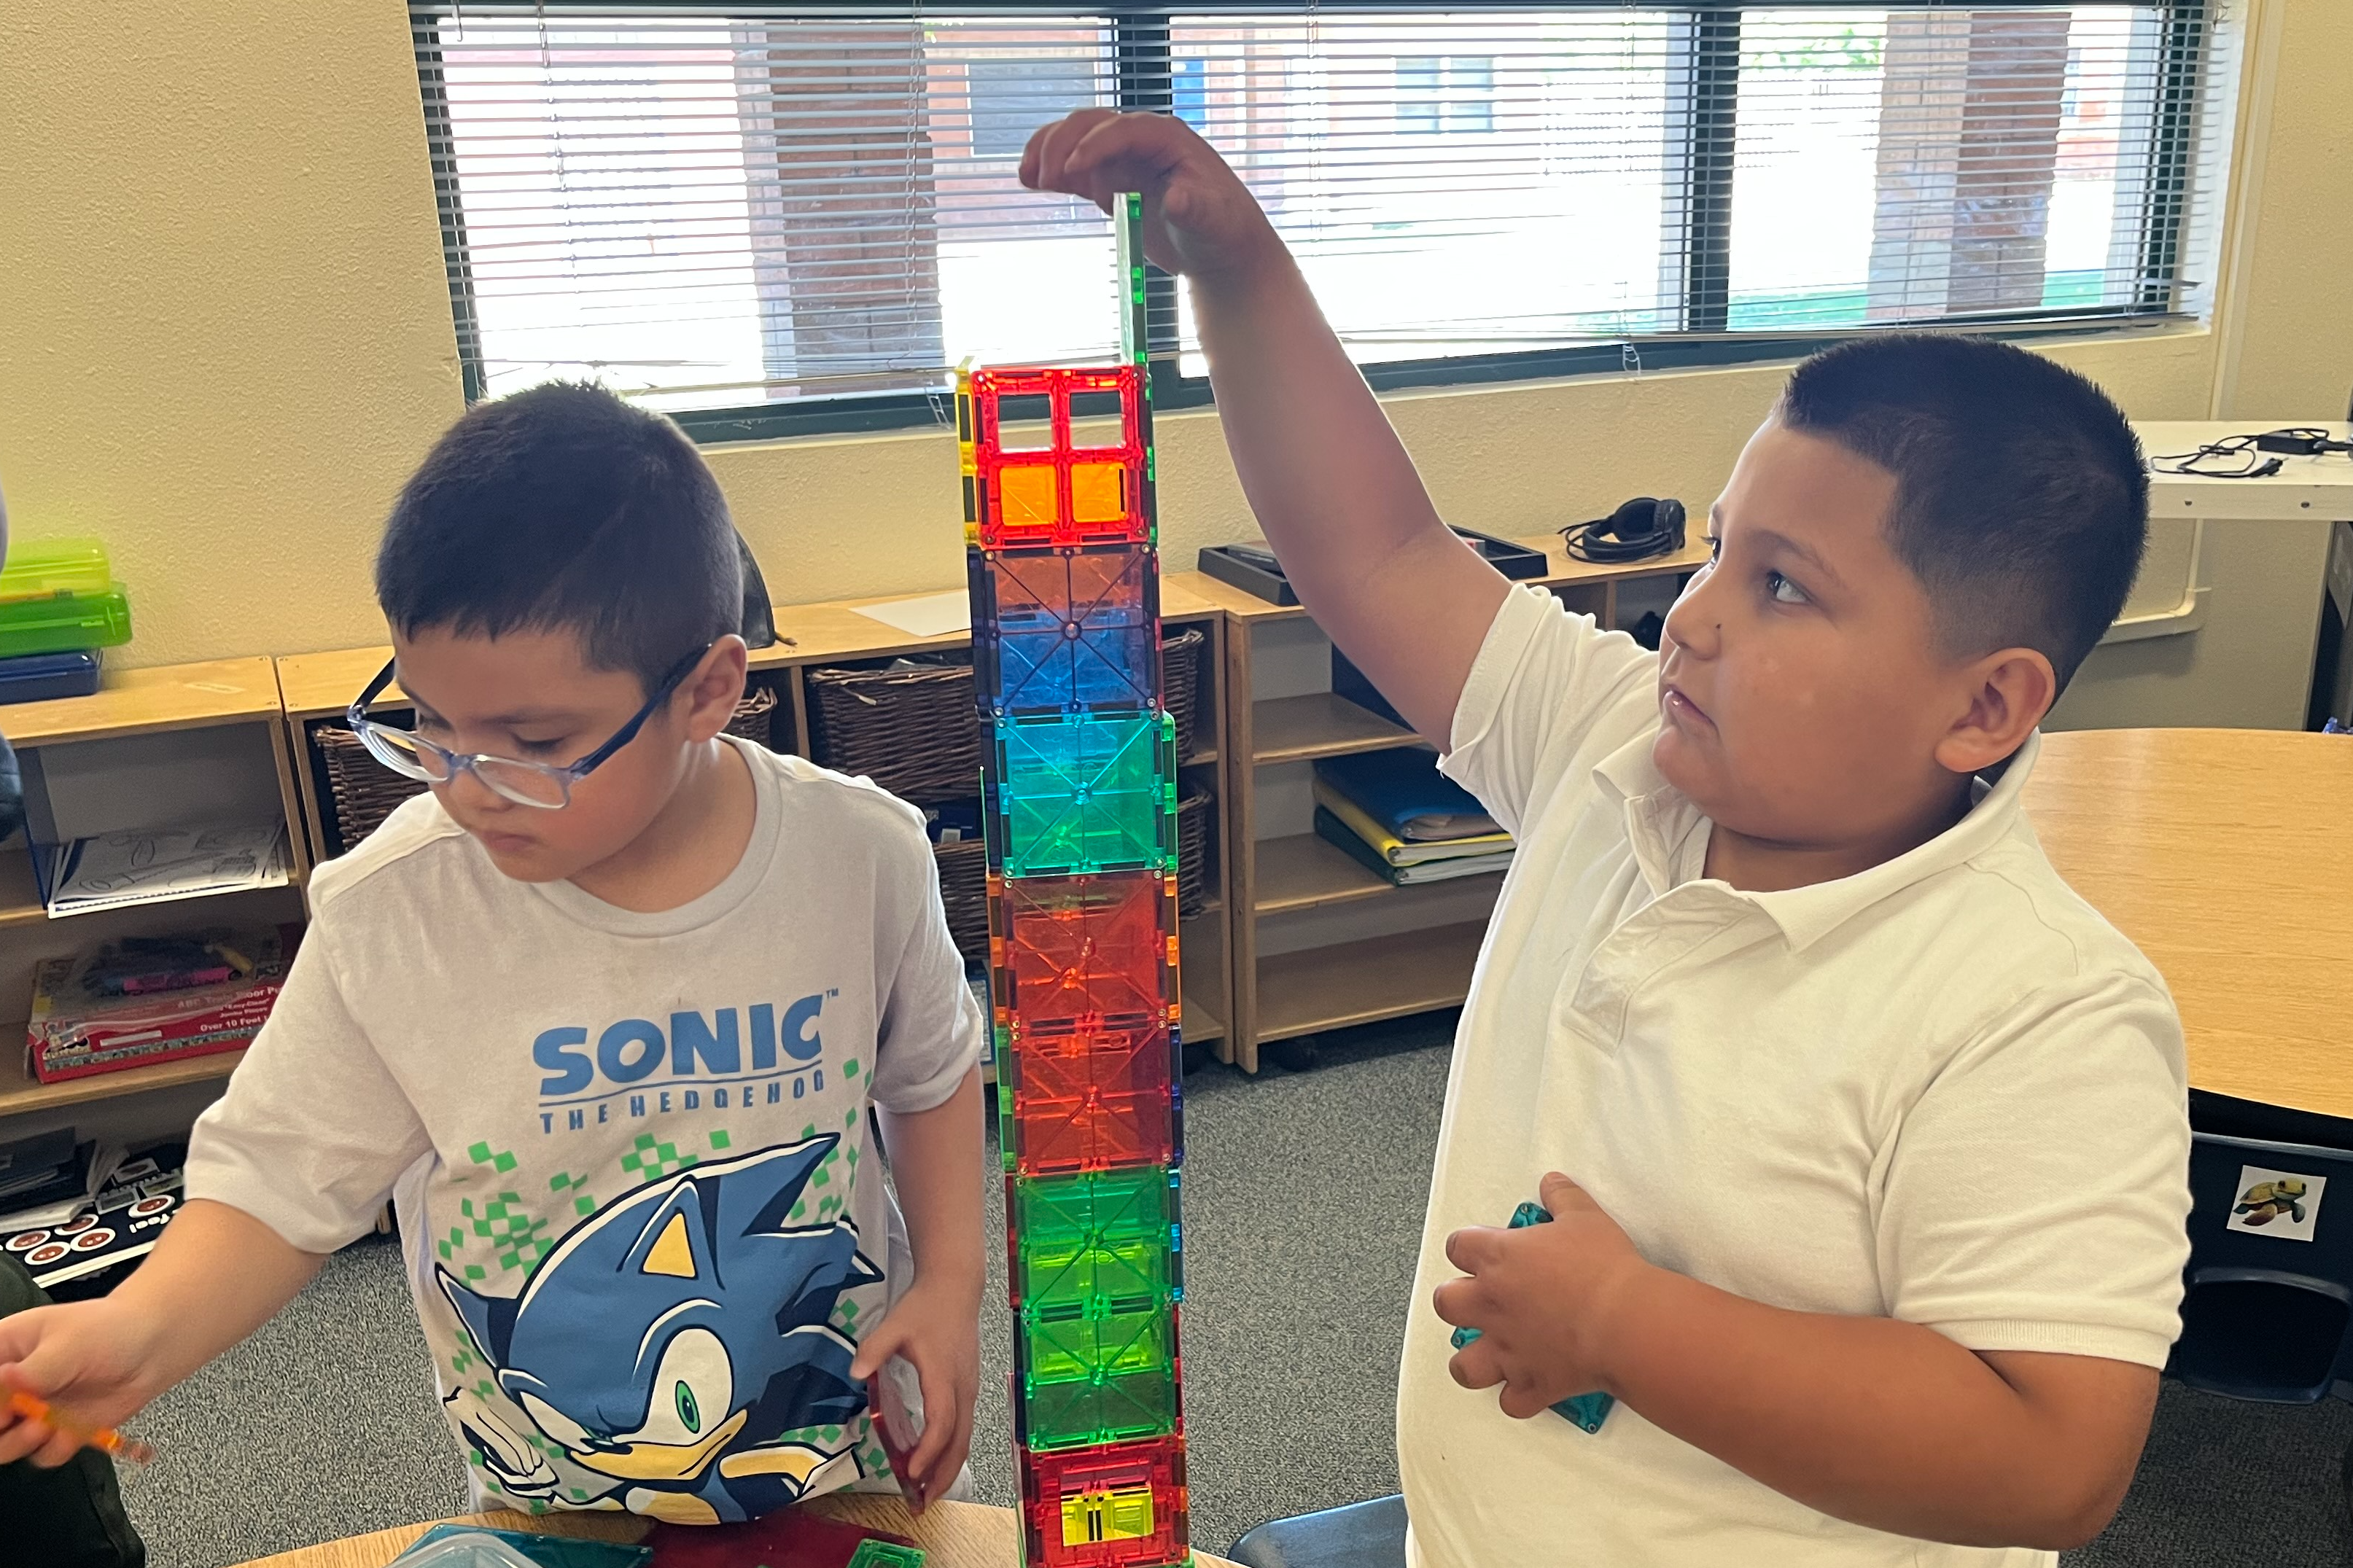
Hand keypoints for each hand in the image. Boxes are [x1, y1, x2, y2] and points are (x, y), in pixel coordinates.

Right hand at [0, 1296, 165, 1467]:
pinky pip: (42, 1455)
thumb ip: (33, 1372)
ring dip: (22, 1442)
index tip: (5, 1410)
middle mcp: (10, 1386)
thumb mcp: (69, 1344)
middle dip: (1, 1429)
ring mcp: (31, 1411)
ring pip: (5, 1447)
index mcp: (2, 1352)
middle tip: (20, 1418)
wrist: (152, 1347)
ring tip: (45, 1423)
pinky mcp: (55, 1432)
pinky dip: (56, 1448)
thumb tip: (3, 1381)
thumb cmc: (110, 1330)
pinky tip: (72, 1428)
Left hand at [849, 1279, 978, 1513]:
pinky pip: (965, 1427)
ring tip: (929, 1492)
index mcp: (944, 1377)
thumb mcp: (894, 1324)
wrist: (956, 1285)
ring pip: (965, 1437)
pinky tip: (937, 1460)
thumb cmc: (925, 1306)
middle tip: (922, 1502)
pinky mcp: (969, 1387)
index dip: (928, 1453)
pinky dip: (952, 1450)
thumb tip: (855, 1371)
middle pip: (959, 1441)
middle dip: (942, 1475)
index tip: (911, 1474)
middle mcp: (963, 1388)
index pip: (941, 1424)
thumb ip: (874, 1349)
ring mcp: (970, 1389)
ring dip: (949, 1467)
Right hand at [1019, 109, 1282, 286]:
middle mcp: (1139, 141)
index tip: (1072, 169)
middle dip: (1063, 145)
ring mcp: (1121, 160)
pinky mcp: (1109, 182)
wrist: (1219, 247)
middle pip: (1090, 125)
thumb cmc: (1222, 227)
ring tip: (1026, 177)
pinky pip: (1074, 169)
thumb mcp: (1214, 219)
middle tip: (1044, 178)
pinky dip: (1051, 173)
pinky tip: (1029, 181)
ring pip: (1075, 141)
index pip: (1122, 129)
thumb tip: (1176, 199)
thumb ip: (1195, 208)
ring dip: (1048, 152)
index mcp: (1167, 138)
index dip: (1094, 145)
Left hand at [1432, 1172, 1651, 1419]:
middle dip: (1457, 1300)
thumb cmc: (1605, 1269)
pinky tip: (1527, 1386)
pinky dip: (1517, 1397)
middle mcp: (1493, 1305)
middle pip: (1446, 1303)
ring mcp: (1509, 1348)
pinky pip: (1511, 1402)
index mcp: (1499, 1259)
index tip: (1481, 1248)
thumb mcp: (1584, 1216)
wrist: (1626, 1321)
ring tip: (1487, 1351)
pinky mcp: (1532, 1383)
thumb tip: (1552, 1184)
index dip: (1467, 1246)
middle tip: (1479, 1297)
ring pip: (1464, 1364)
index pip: (1458, 1246)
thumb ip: (1562, 1197)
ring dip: (1472, 1359)